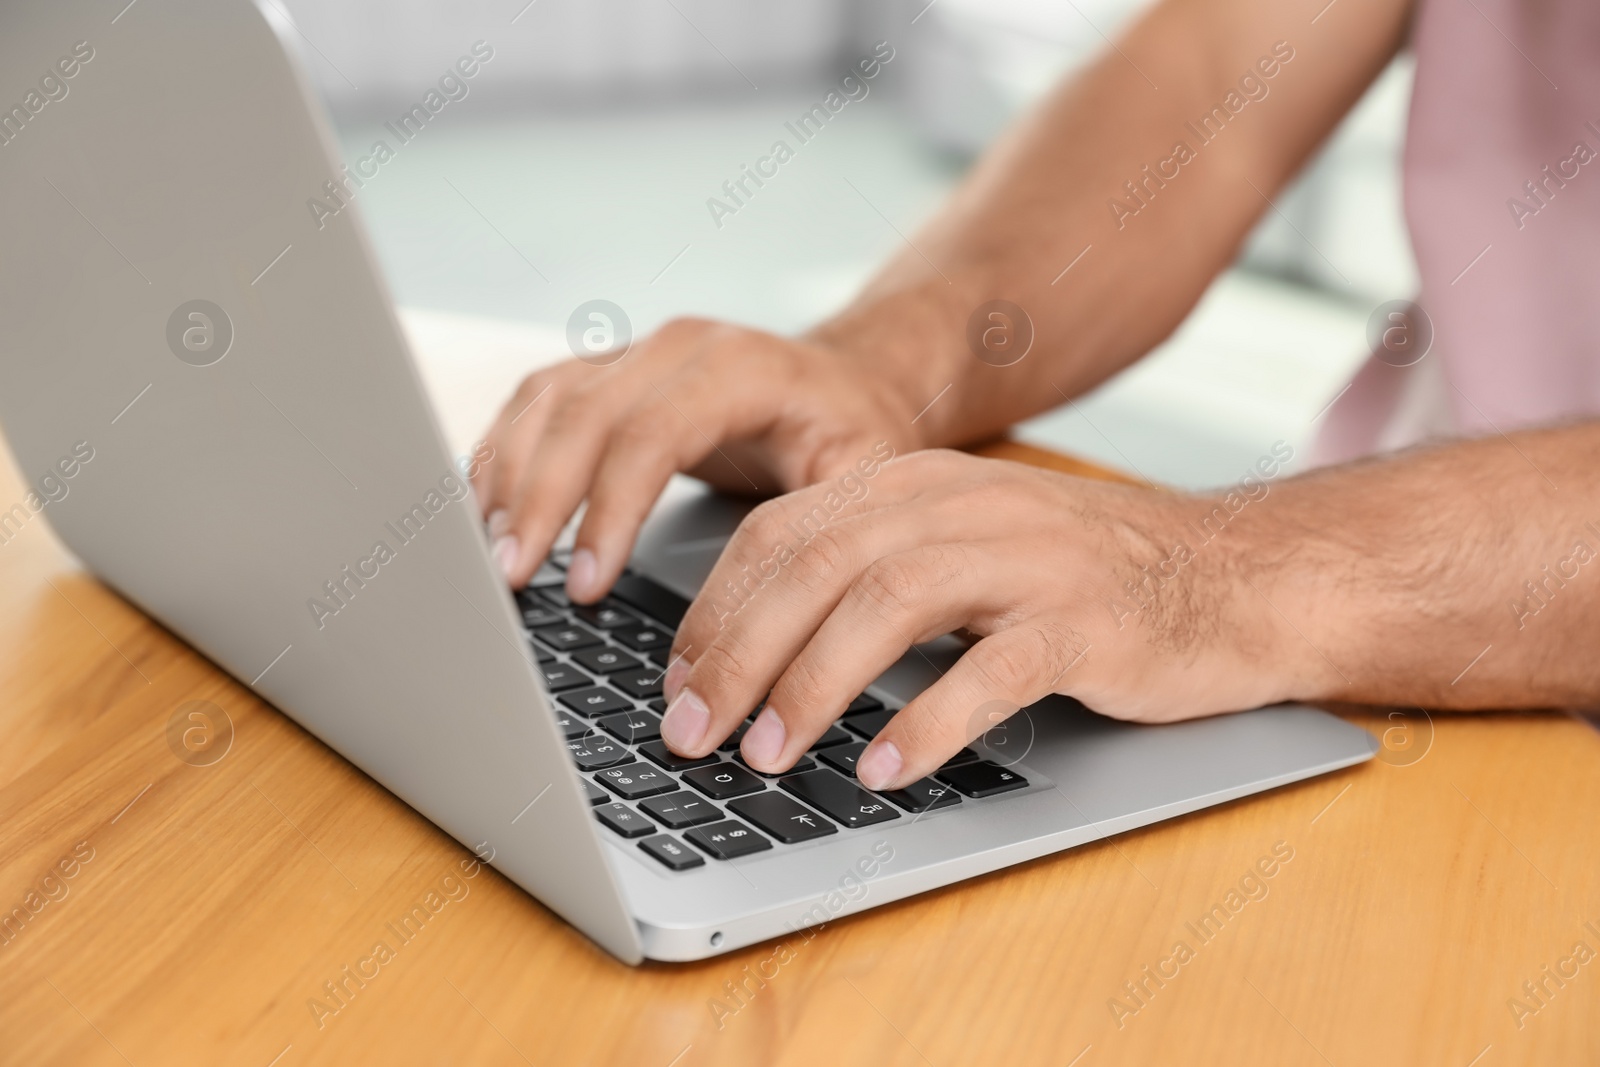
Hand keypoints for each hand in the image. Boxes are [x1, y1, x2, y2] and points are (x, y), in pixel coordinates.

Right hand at [474, 317, 924, 598]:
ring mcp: (635, 353)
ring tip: (492, 557)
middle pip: (582, 413)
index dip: (610, 509)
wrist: (851, 382)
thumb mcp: (865, 476)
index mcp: (741, 366)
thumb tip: (760, 605)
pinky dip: (504, 456)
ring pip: (546, 403)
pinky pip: (536, 403)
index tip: (586, 583)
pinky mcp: (608, 372)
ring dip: (509, 479)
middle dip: (540, 501)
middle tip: (510, 579)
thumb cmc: (858, 432)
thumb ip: (814, 524)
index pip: (653, 430)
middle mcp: (678, 347)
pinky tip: (487, 512)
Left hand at [657, 450, 1299, 791]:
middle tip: (692, 734)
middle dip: (739, 653)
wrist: (1231, 574)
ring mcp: (1026, 558)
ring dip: (813, 684)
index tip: (675, 684)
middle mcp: (960, 504)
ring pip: (889, 605)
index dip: (715, 610)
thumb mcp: (958, 553)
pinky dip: (927, 719)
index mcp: (913, 483)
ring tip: (769, 753)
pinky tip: (883, 768)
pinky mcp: (1085, 621)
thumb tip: (749, 659)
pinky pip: (992, 669)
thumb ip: (866, 580)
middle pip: (818, 565)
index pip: (781, 531)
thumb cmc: (1076, 579)